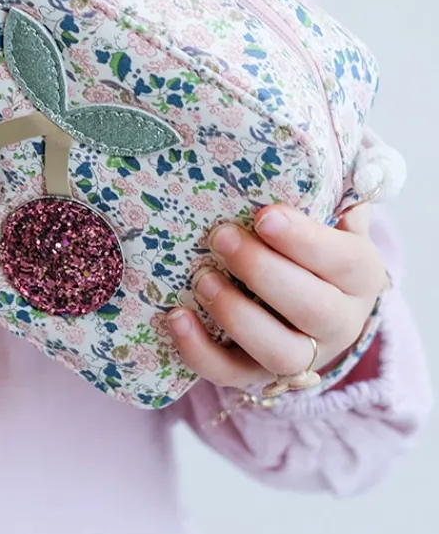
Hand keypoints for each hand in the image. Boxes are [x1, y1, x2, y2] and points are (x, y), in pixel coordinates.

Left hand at [167, 204, 388, 389]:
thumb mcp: (328, 221)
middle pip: (313, 309)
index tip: (265, 215)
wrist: (310, 312)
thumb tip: (314, 158)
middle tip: (221, 236)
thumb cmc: (309, 252)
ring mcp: (299, 356)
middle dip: (262, 271)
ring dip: (237, 315)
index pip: (343, 261)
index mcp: (358, 276)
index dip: (304, 240)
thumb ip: (325, 196)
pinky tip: (175, 317)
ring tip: (202, 278)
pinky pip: (229, 374)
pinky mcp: (255, 375)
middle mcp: (338, 322)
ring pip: (279, 352)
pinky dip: (199, 351)